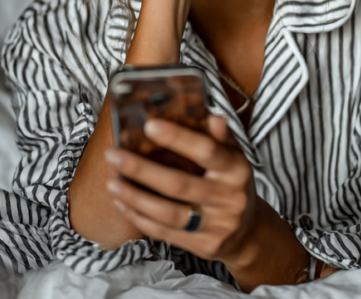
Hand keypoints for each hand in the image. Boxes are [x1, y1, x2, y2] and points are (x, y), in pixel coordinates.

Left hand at [104, 115, 261, 265]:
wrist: (248, 232)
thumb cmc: (233, 185)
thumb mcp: (234, 158)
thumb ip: (222, 138)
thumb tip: (213, 116)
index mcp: (236, 170)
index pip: (207, 151)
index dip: (178, 139)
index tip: (150, 126)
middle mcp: (229, 198)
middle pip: (179, 185)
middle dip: (142, 170)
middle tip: (113, 155)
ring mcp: (216, 225)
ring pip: (169, 213)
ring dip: (135, 198)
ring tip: (112, 184)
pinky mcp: (204, 245)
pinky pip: (166, 233)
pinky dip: (140, 219)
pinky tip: (123, 205)